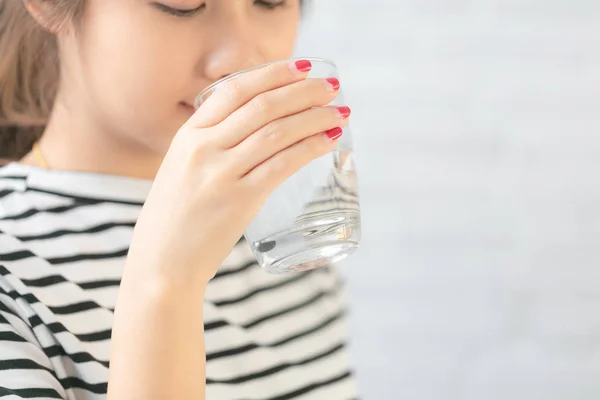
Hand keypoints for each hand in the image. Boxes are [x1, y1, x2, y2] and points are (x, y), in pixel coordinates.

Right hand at [126, 60, 349, 284]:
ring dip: (315, 118)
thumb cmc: (175, 219)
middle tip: (331, 87)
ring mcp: (220, 173)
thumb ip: (211, 147)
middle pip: (262, 105)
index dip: (272, 74)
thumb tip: (255, 131)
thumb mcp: (182, 169)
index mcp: (187, 135)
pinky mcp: (239, 200)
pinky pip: (282, 164)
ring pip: (277, 131)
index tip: (301, 68)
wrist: (161, 264)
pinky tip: (328, 141)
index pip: (234, 89)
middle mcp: (203, 148)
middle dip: (303, 91)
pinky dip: (309, 148)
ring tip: (340, 114)